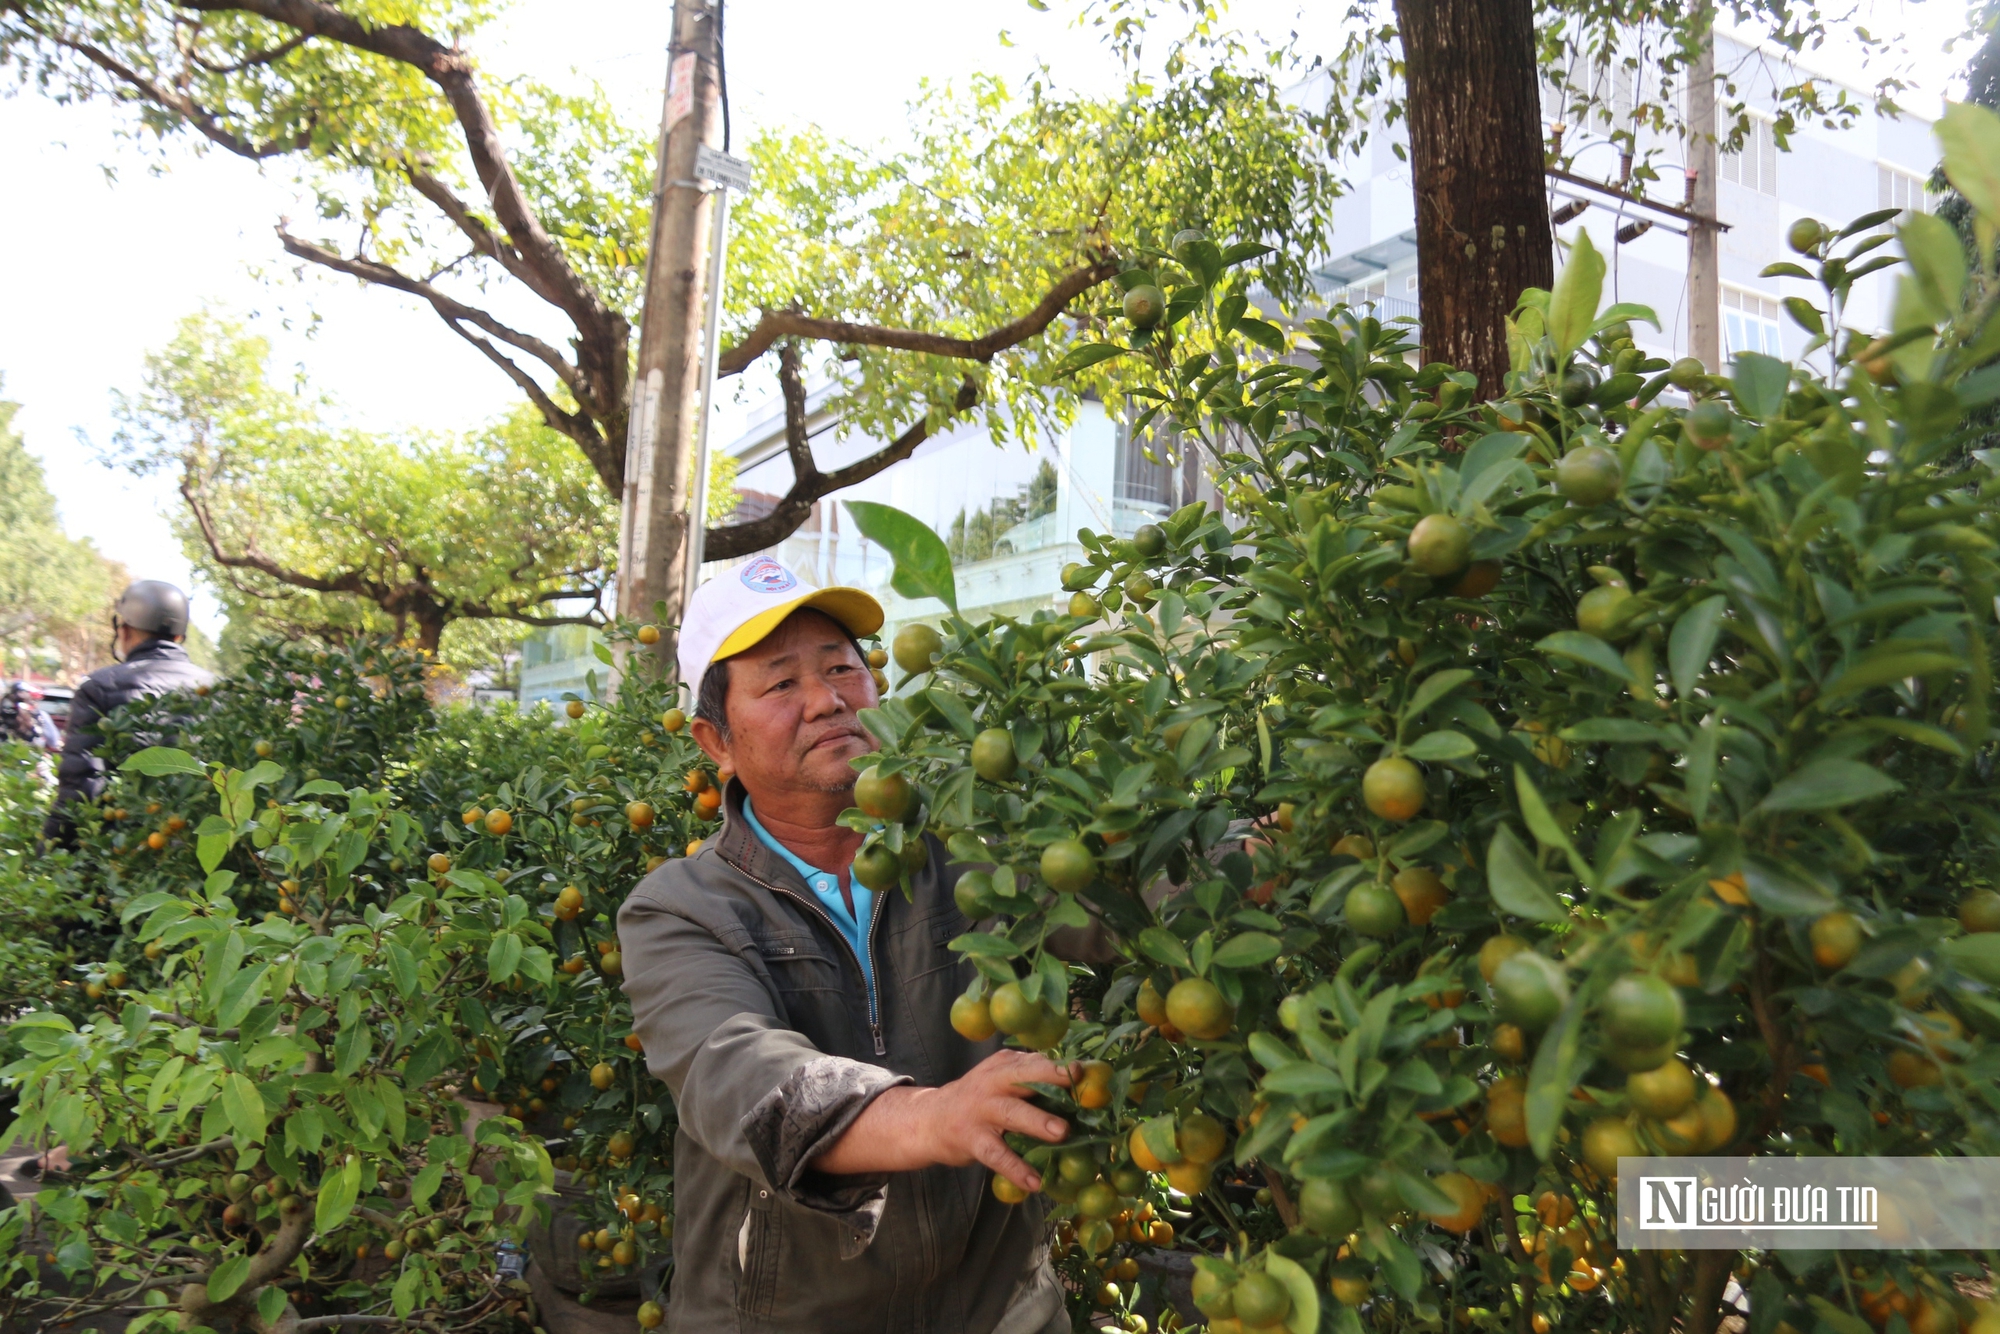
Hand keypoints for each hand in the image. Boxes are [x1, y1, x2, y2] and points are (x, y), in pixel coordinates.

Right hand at [810, 1050, 1069, 1191]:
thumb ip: (1031, 1079)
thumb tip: (1081, 1085)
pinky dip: (1015, 1169)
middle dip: (1051, 1078)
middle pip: (1024, 1076)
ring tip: (1061, 1133)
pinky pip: (996, 1155)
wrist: (930, 1120)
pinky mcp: (971, 1139)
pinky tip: (1034, 1182)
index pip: (1036, 1060)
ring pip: (1011, 1113)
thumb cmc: (980, 1101)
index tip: (1087, 1071)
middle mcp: (992, 1082)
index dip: (1062, 1066)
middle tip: (1078, 1087)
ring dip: (1037, 1122)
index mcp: (1005, 1065)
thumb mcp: (1001, 1080)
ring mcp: (980, 1110)